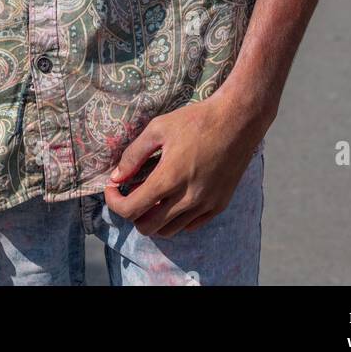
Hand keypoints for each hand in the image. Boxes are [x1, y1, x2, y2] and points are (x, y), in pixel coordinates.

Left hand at [104, 91, 265, 238]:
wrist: (237, 121)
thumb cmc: (196, 120)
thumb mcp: (159, 128)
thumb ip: (134, 154)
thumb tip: (117, 177)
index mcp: (169, 178)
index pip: (131, 209)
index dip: (114, 202)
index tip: (113, 188)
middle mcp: (187, 198)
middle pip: (148, 227)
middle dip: (133, 213)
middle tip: (132, 192)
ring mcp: (205, 205)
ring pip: (168, 230)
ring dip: (154, 218)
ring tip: (153, 196)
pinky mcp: (219, 206)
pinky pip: (190, 226)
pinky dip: (176, 218)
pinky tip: (174, 198)